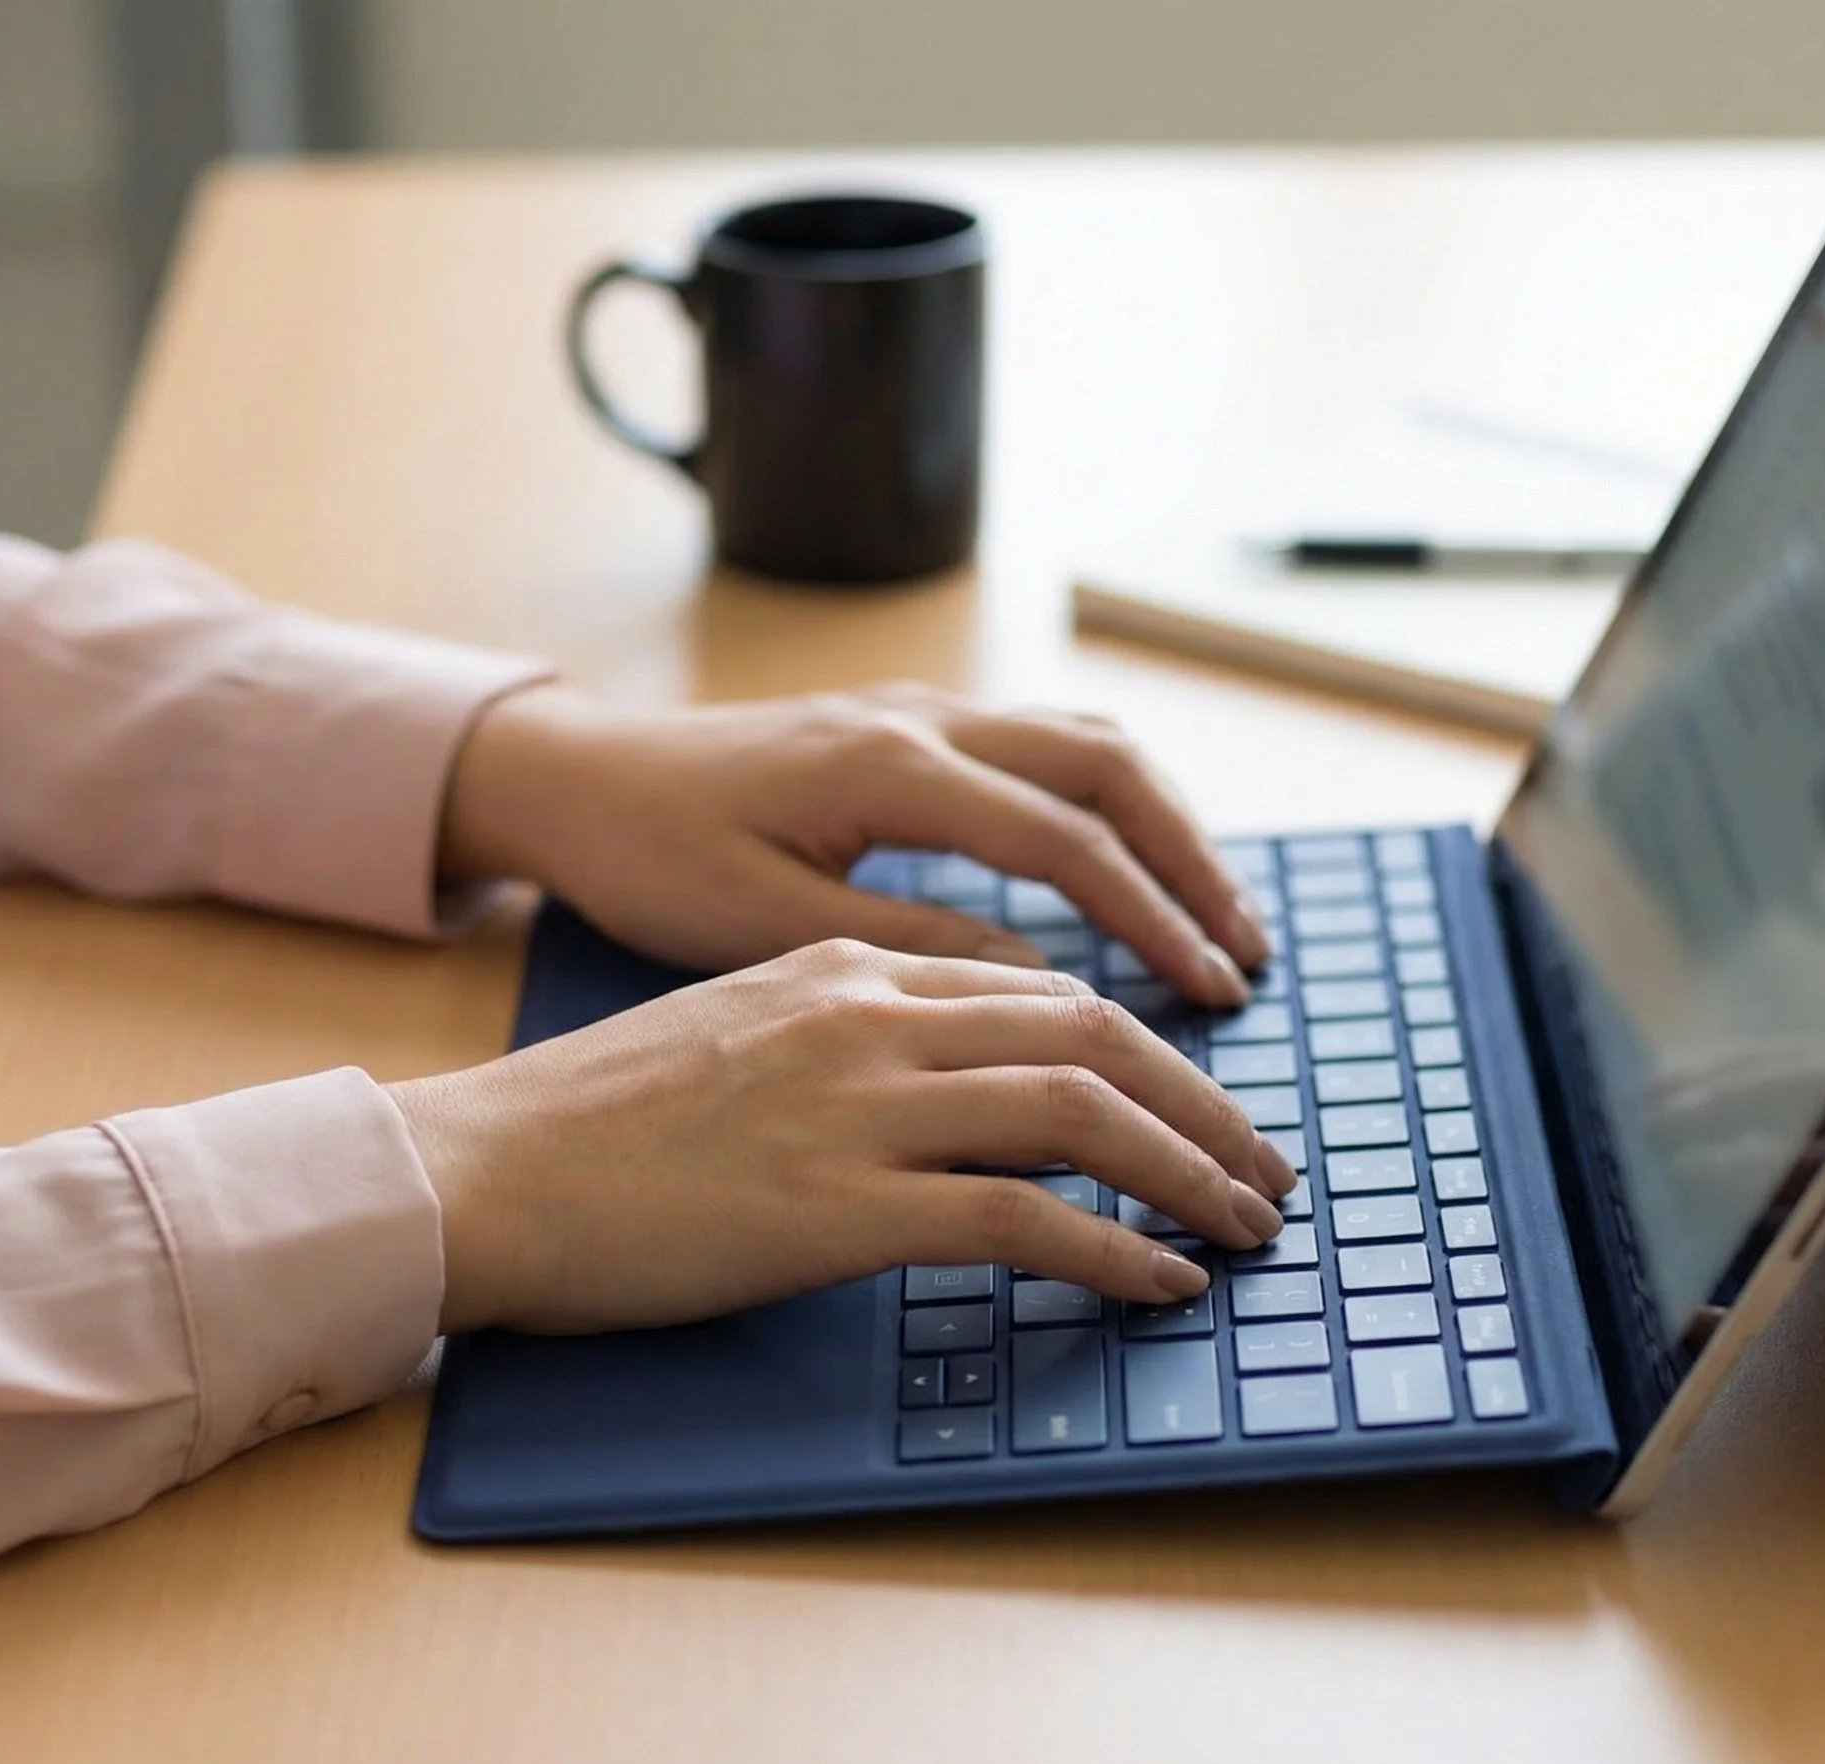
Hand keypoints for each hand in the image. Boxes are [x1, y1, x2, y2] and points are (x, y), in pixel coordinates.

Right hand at [389, 940, 1295, 1333]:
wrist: (483, 1167)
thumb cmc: (591, 1123)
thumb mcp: (733, 1035)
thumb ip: (844, 1041)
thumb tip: (944, 1093)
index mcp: (843, 966)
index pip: (1041, 988)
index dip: (1147, 1049)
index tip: (1198, 1105)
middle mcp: (866, 1014)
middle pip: (1091, 1032)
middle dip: (1201, 1103)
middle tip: (1264, 1169)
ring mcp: (854, 1105)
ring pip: (1079, 1111)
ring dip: (1186, 1170)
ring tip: (1242, 1227)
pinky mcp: (834, 1206)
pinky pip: (1020, 1220)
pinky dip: (1112, 1251)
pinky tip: (1158, 1282)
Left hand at [440, 681, 1268, 1006]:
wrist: (577, 776)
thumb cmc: (650, 856)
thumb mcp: (767, 924)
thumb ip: (911, 946)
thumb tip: (1044, 983)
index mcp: (890, 769)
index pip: (1065, 839)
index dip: (1151, 918)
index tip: (1211, 991)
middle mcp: (923, 721)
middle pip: (1109, 766)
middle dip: (1192, 860)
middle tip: (1247, 956)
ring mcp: (920, 712)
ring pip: (1088, 742)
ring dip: (1165, 823)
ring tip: (1216, 916)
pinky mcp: (908, 727)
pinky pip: (1045, 745)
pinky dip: (1109, 803)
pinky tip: (1130, 869)